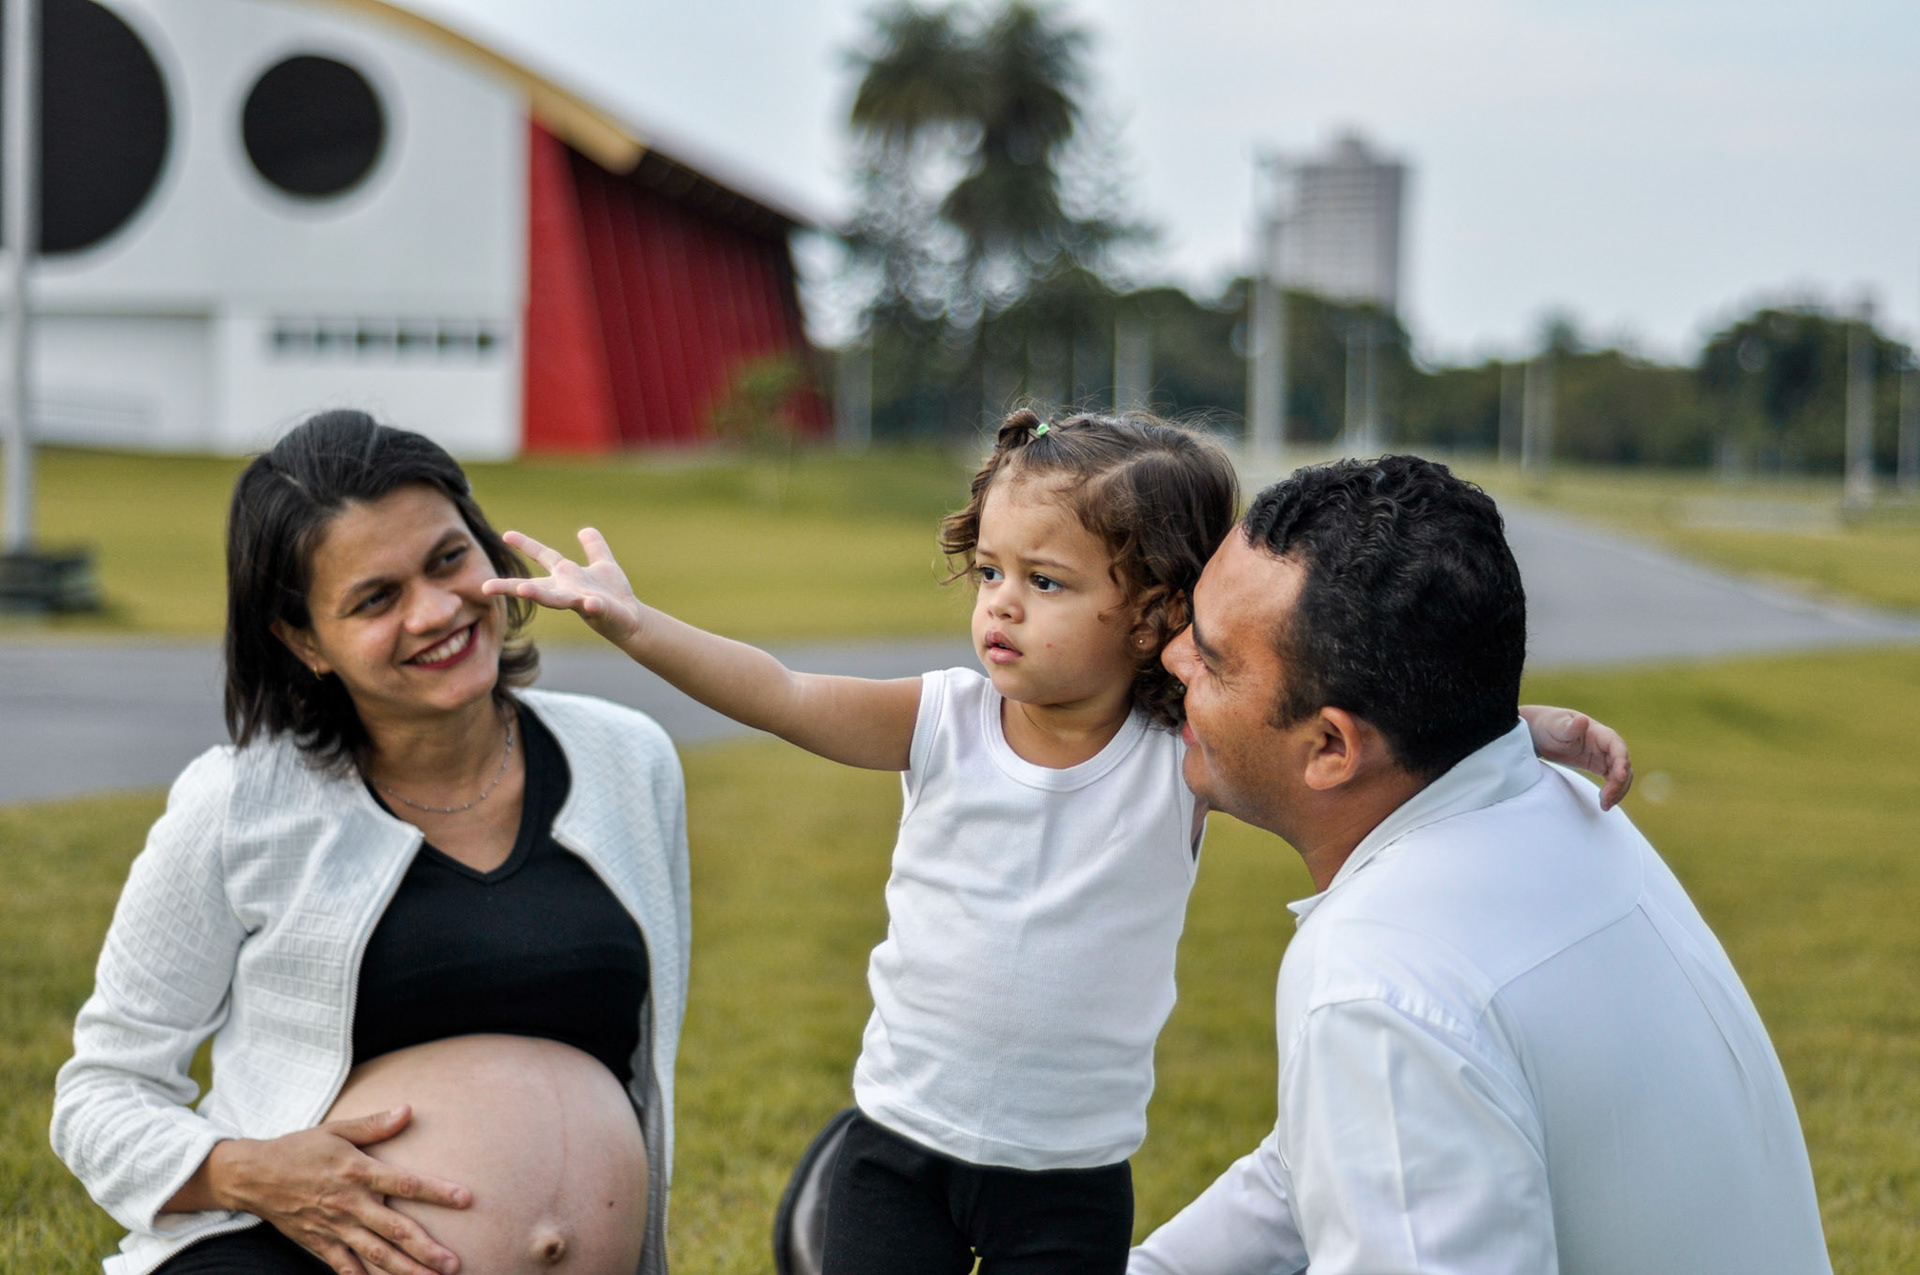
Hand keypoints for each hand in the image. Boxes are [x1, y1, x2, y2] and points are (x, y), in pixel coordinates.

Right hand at [201, 1107, 469, 1274]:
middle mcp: (349, 1203)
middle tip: (454, 1263)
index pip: (405, 1184)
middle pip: (394, 1229)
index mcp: (357, 1172)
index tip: (465, 1199)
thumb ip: (375, 1124)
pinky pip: (345, 1266)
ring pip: (375, 1254)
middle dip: (426, 1248)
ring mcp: (334, 1227)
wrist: (253, 1175)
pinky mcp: (319, 1243)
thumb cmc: (300, 1148)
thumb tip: (409, 1110)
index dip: (437, 1192)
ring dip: (404, 1269)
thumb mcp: (338, 1130)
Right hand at [482, 528, 645, 646]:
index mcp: (566, 576)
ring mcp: (580, 601)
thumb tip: (585, 530)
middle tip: (486, 587)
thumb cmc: (614, 594)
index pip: (543, 556)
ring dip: (539, 595)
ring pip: (555, 600)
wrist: (631, 619)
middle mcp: (566, 589)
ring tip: (524, 590)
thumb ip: (594, 547)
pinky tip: (590, 603)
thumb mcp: (604, 564)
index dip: (525, 545)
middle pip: (535, 587)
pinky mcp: (599, 611)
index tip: (505, 534)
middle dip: (511, 587)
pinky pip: (593, 607)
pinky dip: (591, 605)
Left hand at [1520, 706, 1633, 809]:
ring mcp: (1603, 756)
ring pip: (1621, 774)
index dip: (1622, 761)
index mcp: (1599, 733)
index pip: (1617, 747)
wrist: (1541, 732)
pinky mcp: (1598, 766)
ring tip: (1605, 805)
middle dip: (1619, 782)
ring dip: (1617, 790)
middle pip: (1622, 764)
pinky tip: (1604, 803)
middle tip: (1606, 799)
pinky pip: (1612, 780)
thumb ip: (1570, 727)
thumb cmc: (1550, 726)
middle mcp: (1605, 744)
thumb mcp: (1557, 726)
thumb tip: (1583, 720)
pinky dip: (1612, 791)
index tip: (1619, 777)